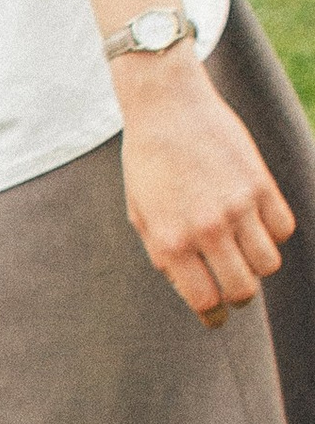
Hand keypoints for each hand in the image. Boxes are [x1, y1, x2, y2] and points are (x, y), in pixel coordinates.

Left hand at [117, 56, 293, 320]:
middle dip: (239, 295)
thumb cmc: (147, 164)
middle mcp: (206, 229)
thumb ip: (165, 256)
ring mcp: (237, 207)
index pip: (205, 302)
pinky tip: (256, 221)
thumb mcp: (141, 215)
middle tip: (233, 284)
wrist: (167, 108)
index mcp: (171, 243)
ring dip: (258, 264)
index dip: (214, 315)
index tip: (217, 315)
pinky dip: (273, 232)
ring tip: (243, 250)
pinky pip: (283, 228)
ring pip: (269, 263)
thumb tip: (196, 290)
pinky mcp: (261, 183)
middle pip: (244, 290)